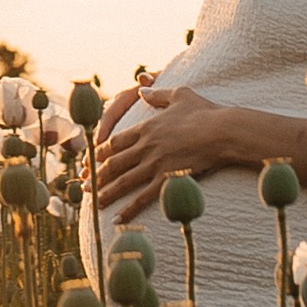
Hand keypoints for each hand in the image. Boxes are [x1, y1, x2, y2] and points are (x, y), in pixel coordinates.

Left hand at [94, 87, 231, 221]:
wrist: (223, 130)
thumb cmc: (205, 112)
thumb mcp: (179, 95)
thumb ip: (158, 93)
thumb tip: (142, 87)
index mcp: (146, 128)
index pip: (114, 143)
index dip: (100, 154)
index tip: (91, 162)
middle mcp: (145, 146)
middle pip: (113, 164)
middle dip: (96, 176)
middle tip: (84, 186)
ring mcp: (155, 163)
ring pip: (123, 182)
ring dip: (106, 193)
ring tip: (93, 203)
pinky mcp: (167, 178)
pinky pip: (143, 197)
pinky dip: (129, 209)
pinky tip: (118, 218)